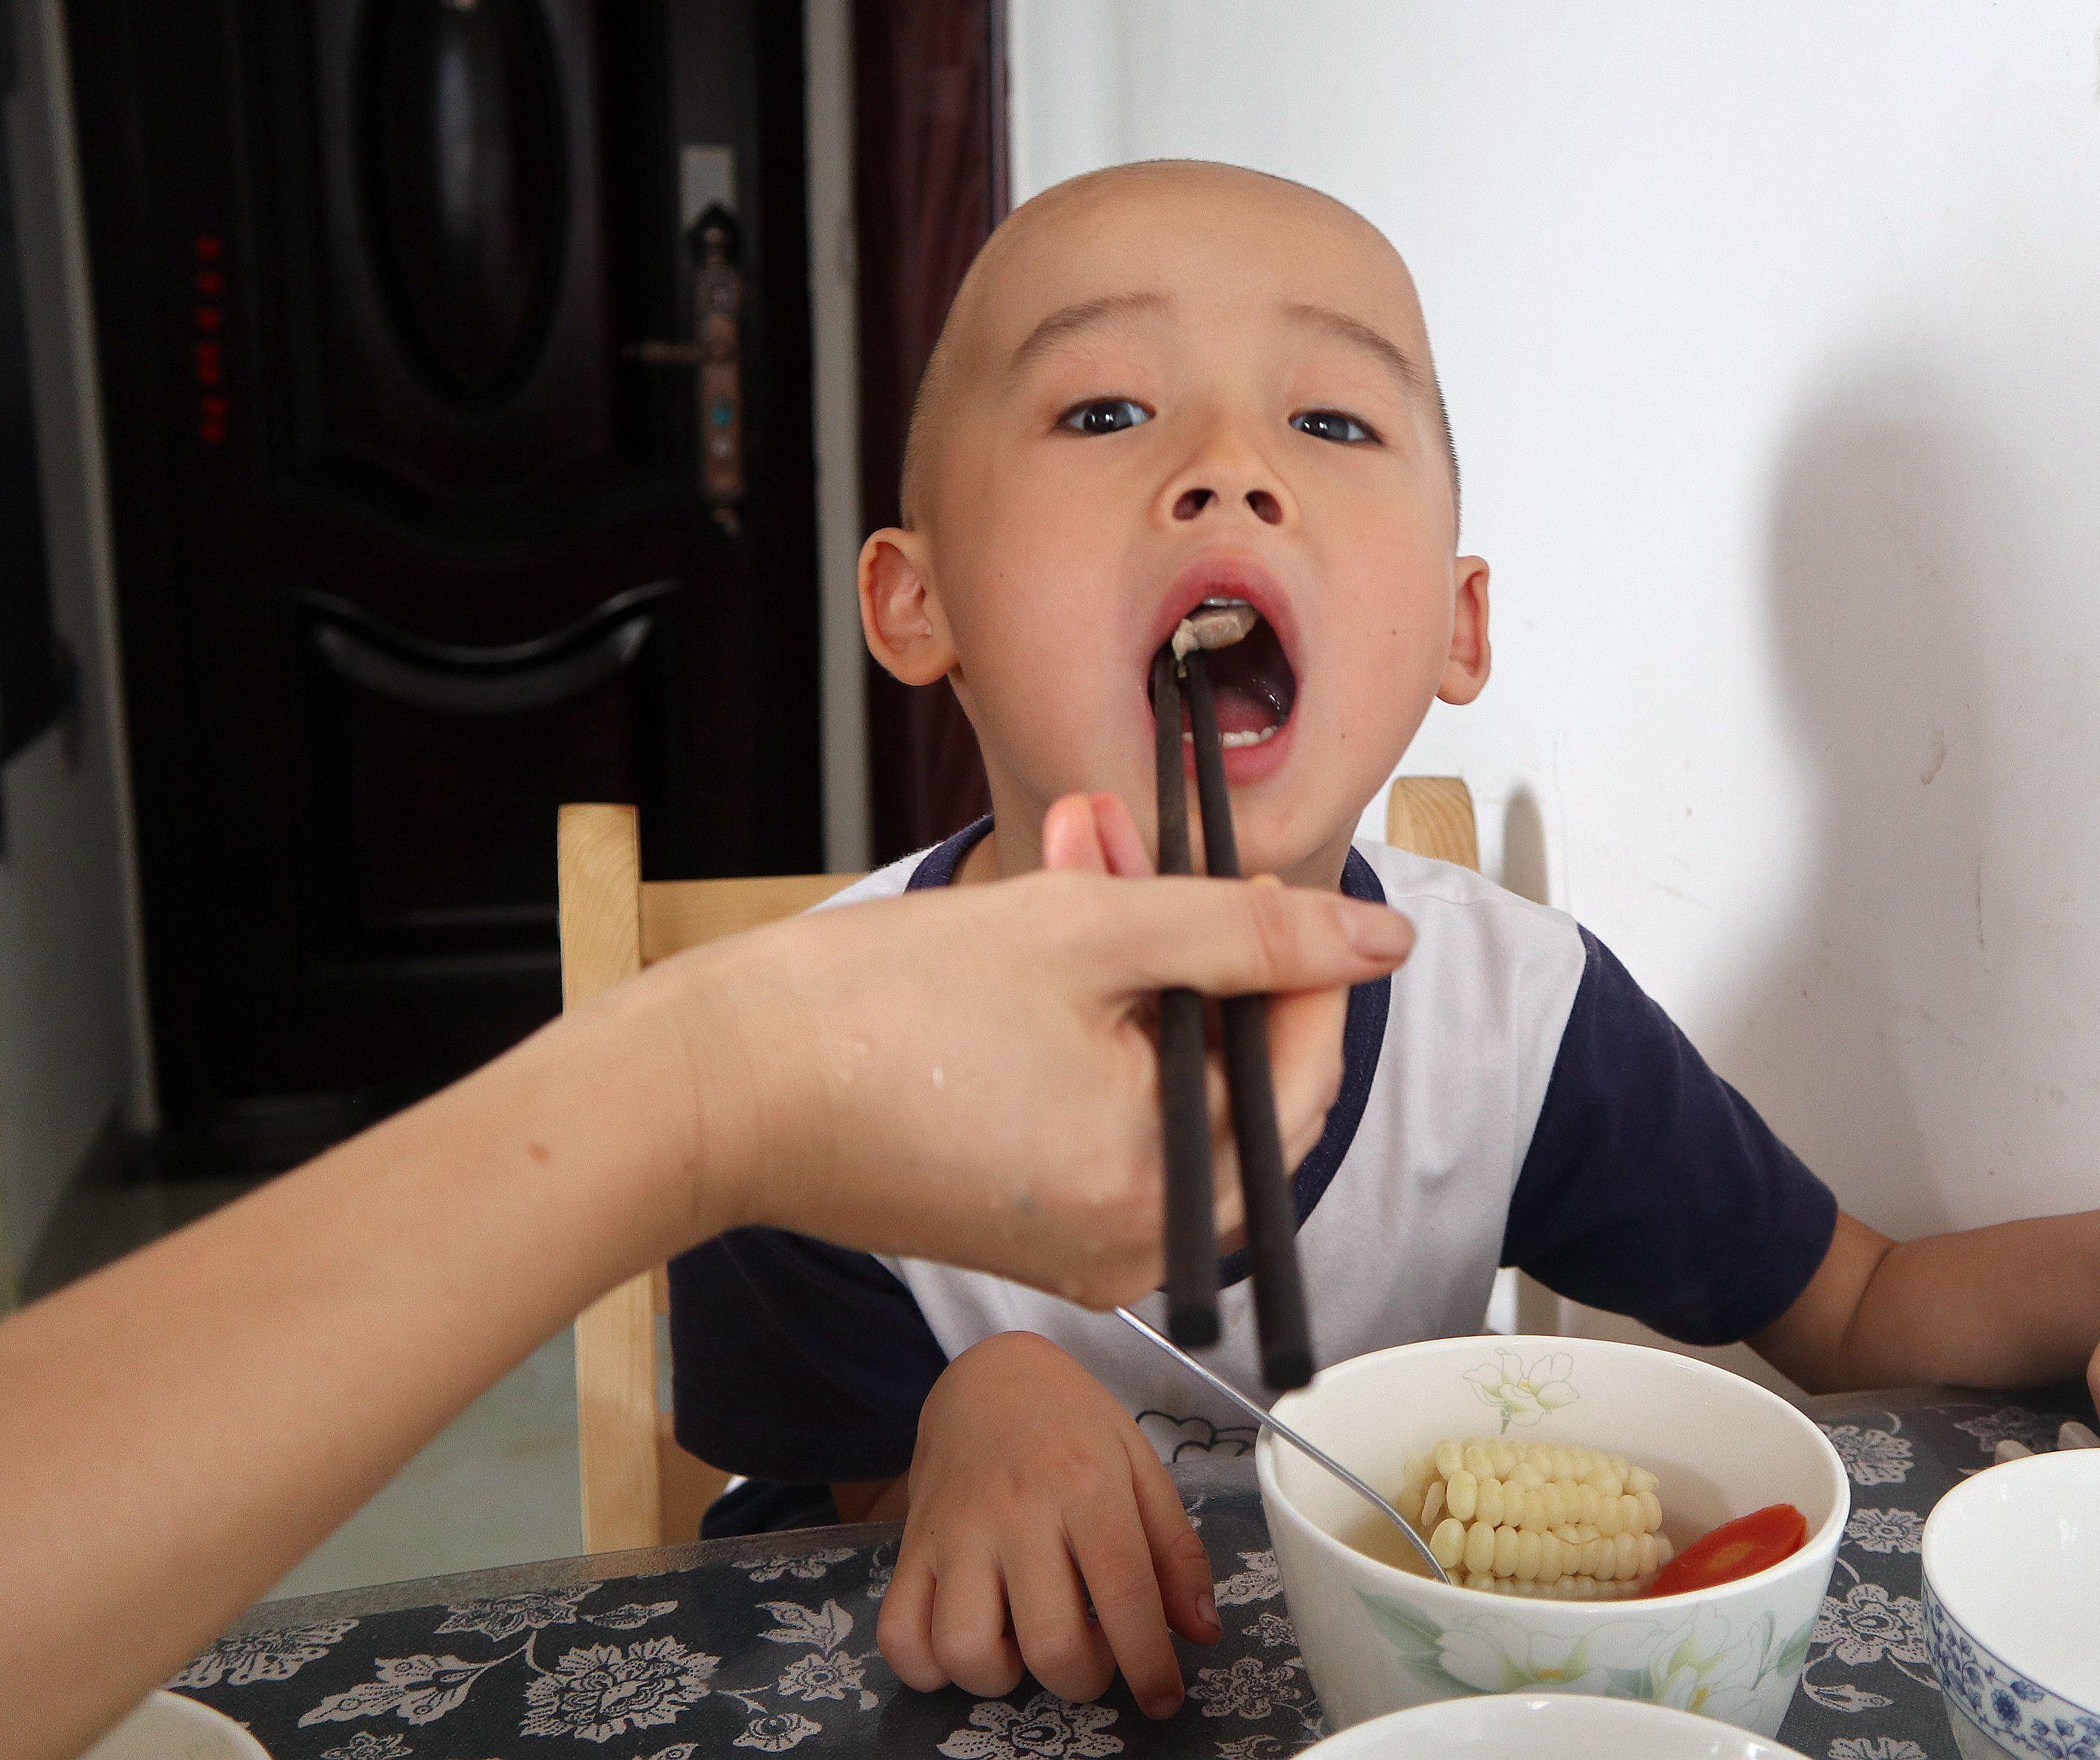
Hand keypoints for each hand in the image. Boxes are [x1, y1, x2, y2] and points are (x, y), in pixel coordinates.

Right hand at [654, 793, 1409, 1306]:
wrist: (718, 1087)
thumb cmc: (880, 1014)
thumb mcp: (1093, 932)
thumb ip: (1251, 934)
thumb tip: (1381, 943)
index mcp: (1163, 1197)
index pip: (1301, 1079)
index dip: (1298, 969)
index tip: (1272, 888)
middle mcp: (1129, 1248)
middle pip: (1229, 1084)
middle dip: (1197, 952)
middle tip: (1135, 851)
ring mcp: (1073, 1245)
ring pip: (1161, 1087)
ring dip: (1137, 972)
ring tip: (1071, 868)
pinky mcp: (1022, 1225)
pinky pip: (1102, 1119)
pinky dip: (1090, 1029)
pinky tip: (1038, 940)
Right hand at [879, 1332, 1218, 1714]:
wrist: (990, 1377)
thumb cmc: (1074, 1427)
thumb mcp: (1141, 1468)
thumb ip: (1176, 1552)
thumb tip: (1203, 1633)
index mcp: (1087, 1486)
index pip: (1125, 1594)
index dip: (1150, 1665)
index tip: (1164, 1699)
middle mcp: (1017, 1512)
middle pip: (1050, 1644)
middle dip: (1083, 1681)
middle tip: (1094, 1655)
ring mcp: (954, 1531)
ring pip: (966, 1650)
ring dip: (1003, 1678)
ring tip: (1025, 1647)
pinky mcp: (909, 1546)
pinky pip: (898, 1636)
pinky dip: (928, 1667)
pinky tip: (967, 1646)